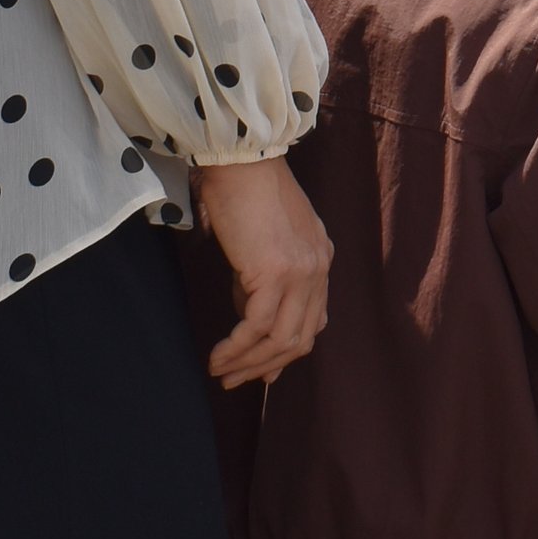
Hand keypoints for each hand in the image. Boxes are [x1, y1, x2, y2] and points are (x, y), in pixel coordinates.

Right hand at [195, 155, 331, 386]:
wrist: (240, 158)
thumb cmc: (243, 189)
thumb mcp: (264, 240)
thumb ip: (264, 278)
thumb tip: (250, 323)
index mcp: (320, 257)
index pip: (313, 319)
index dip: (286, 351)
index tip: (261, 370)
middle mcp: (319, 267)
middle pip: (301, 337)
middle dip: (265, 366)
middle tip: (234, 380)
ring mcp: (302, 271)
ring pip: (281, 339)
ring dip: (248, 363)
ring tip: (220, 373)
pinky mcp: (276, 272)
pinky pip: (257, 326)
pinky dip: (236, 347)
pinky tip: (217, 355)